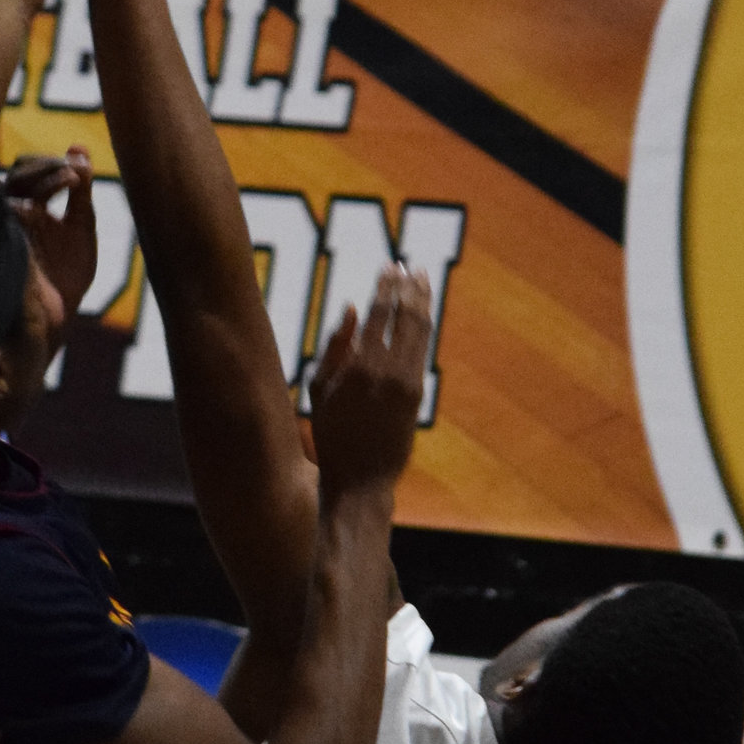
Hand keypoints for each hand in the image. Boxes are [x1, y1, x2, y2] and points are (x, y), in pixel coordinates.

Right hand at [4, 149, 98, 318]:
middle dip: (46, 167)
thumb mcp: (81, 225)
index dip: (51, 164)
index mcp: (27, 206)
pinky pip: (7, 213)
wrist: (59, 314)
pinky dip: (30, 203)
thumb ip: (81, 189)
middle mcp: (12, 214)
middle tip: (75, 172)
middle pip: (18, 175)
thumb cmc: (67, 272)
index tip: (79, 167)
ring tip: (73, 180)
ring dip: (43, 178)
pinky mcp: (5, 243)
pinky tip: (53, 202)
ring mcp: (6, 228)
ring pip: (10, 188)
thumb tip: (78, 147)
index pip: (29, 171)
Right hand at [305, 265, 431, 496]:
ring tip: (422, 281)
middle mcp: (385, 369)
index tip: (391, 266)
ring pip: (420, 330)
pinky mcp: (417, 394)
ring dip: (422, 302)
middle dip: (409, 287)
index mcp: (357, 364)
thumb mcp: (319, 389)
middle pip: (405, 315)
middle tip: (411, 266)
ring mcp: (405, 382)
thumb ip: (334, 346)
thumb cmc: (330, 433)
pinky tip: (422, 313)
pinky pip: (421, 351)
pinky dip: (423, 327)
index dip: (387, 286)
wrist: (360, 477)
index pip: (378, 312)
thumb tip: (349, 308)